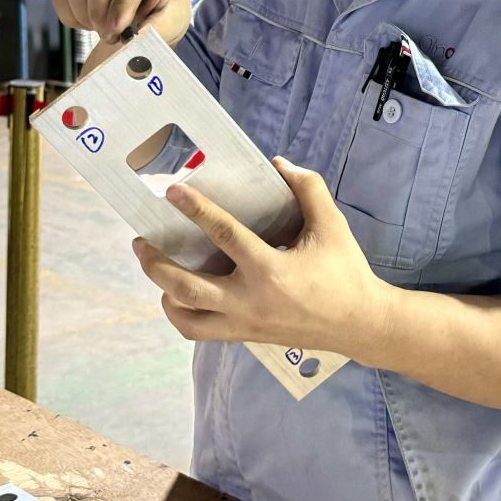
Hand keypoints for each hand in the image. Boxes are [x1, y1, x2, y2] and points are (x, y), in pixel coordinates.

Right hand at [51, 0, 189, 46]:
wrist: (152, 9)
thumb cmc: (166, 11)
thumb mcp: (173, 21)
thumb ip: (157, 29)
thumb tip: (133, 39)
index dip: (122, 3)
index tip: (117, 30)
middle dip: (100, 9)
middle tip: (109, 36)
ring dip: (85, 12)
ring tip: (103, 30)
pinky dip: (71, 14)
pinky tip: (90, 24)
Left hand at [132, 158, 395, 360]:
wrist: (359, 325)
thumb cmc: (345, 272)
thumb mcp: (332, 225)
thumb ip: (307, 189)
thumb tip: (278, 163)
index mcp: (270, 271)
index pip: (224, 236)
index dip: (196, 211)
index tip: (173, 191)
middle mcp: (250, 302)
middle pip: (186, 287)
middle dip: (156, 263)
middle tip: (142, 241)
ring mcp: (244, 324)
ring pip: (186, 316)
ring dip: (162, 291)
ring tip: (154, 267)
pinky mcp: (244, 336)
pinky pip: (199, 331)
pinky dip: (181, 314)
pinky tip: (177, 293)